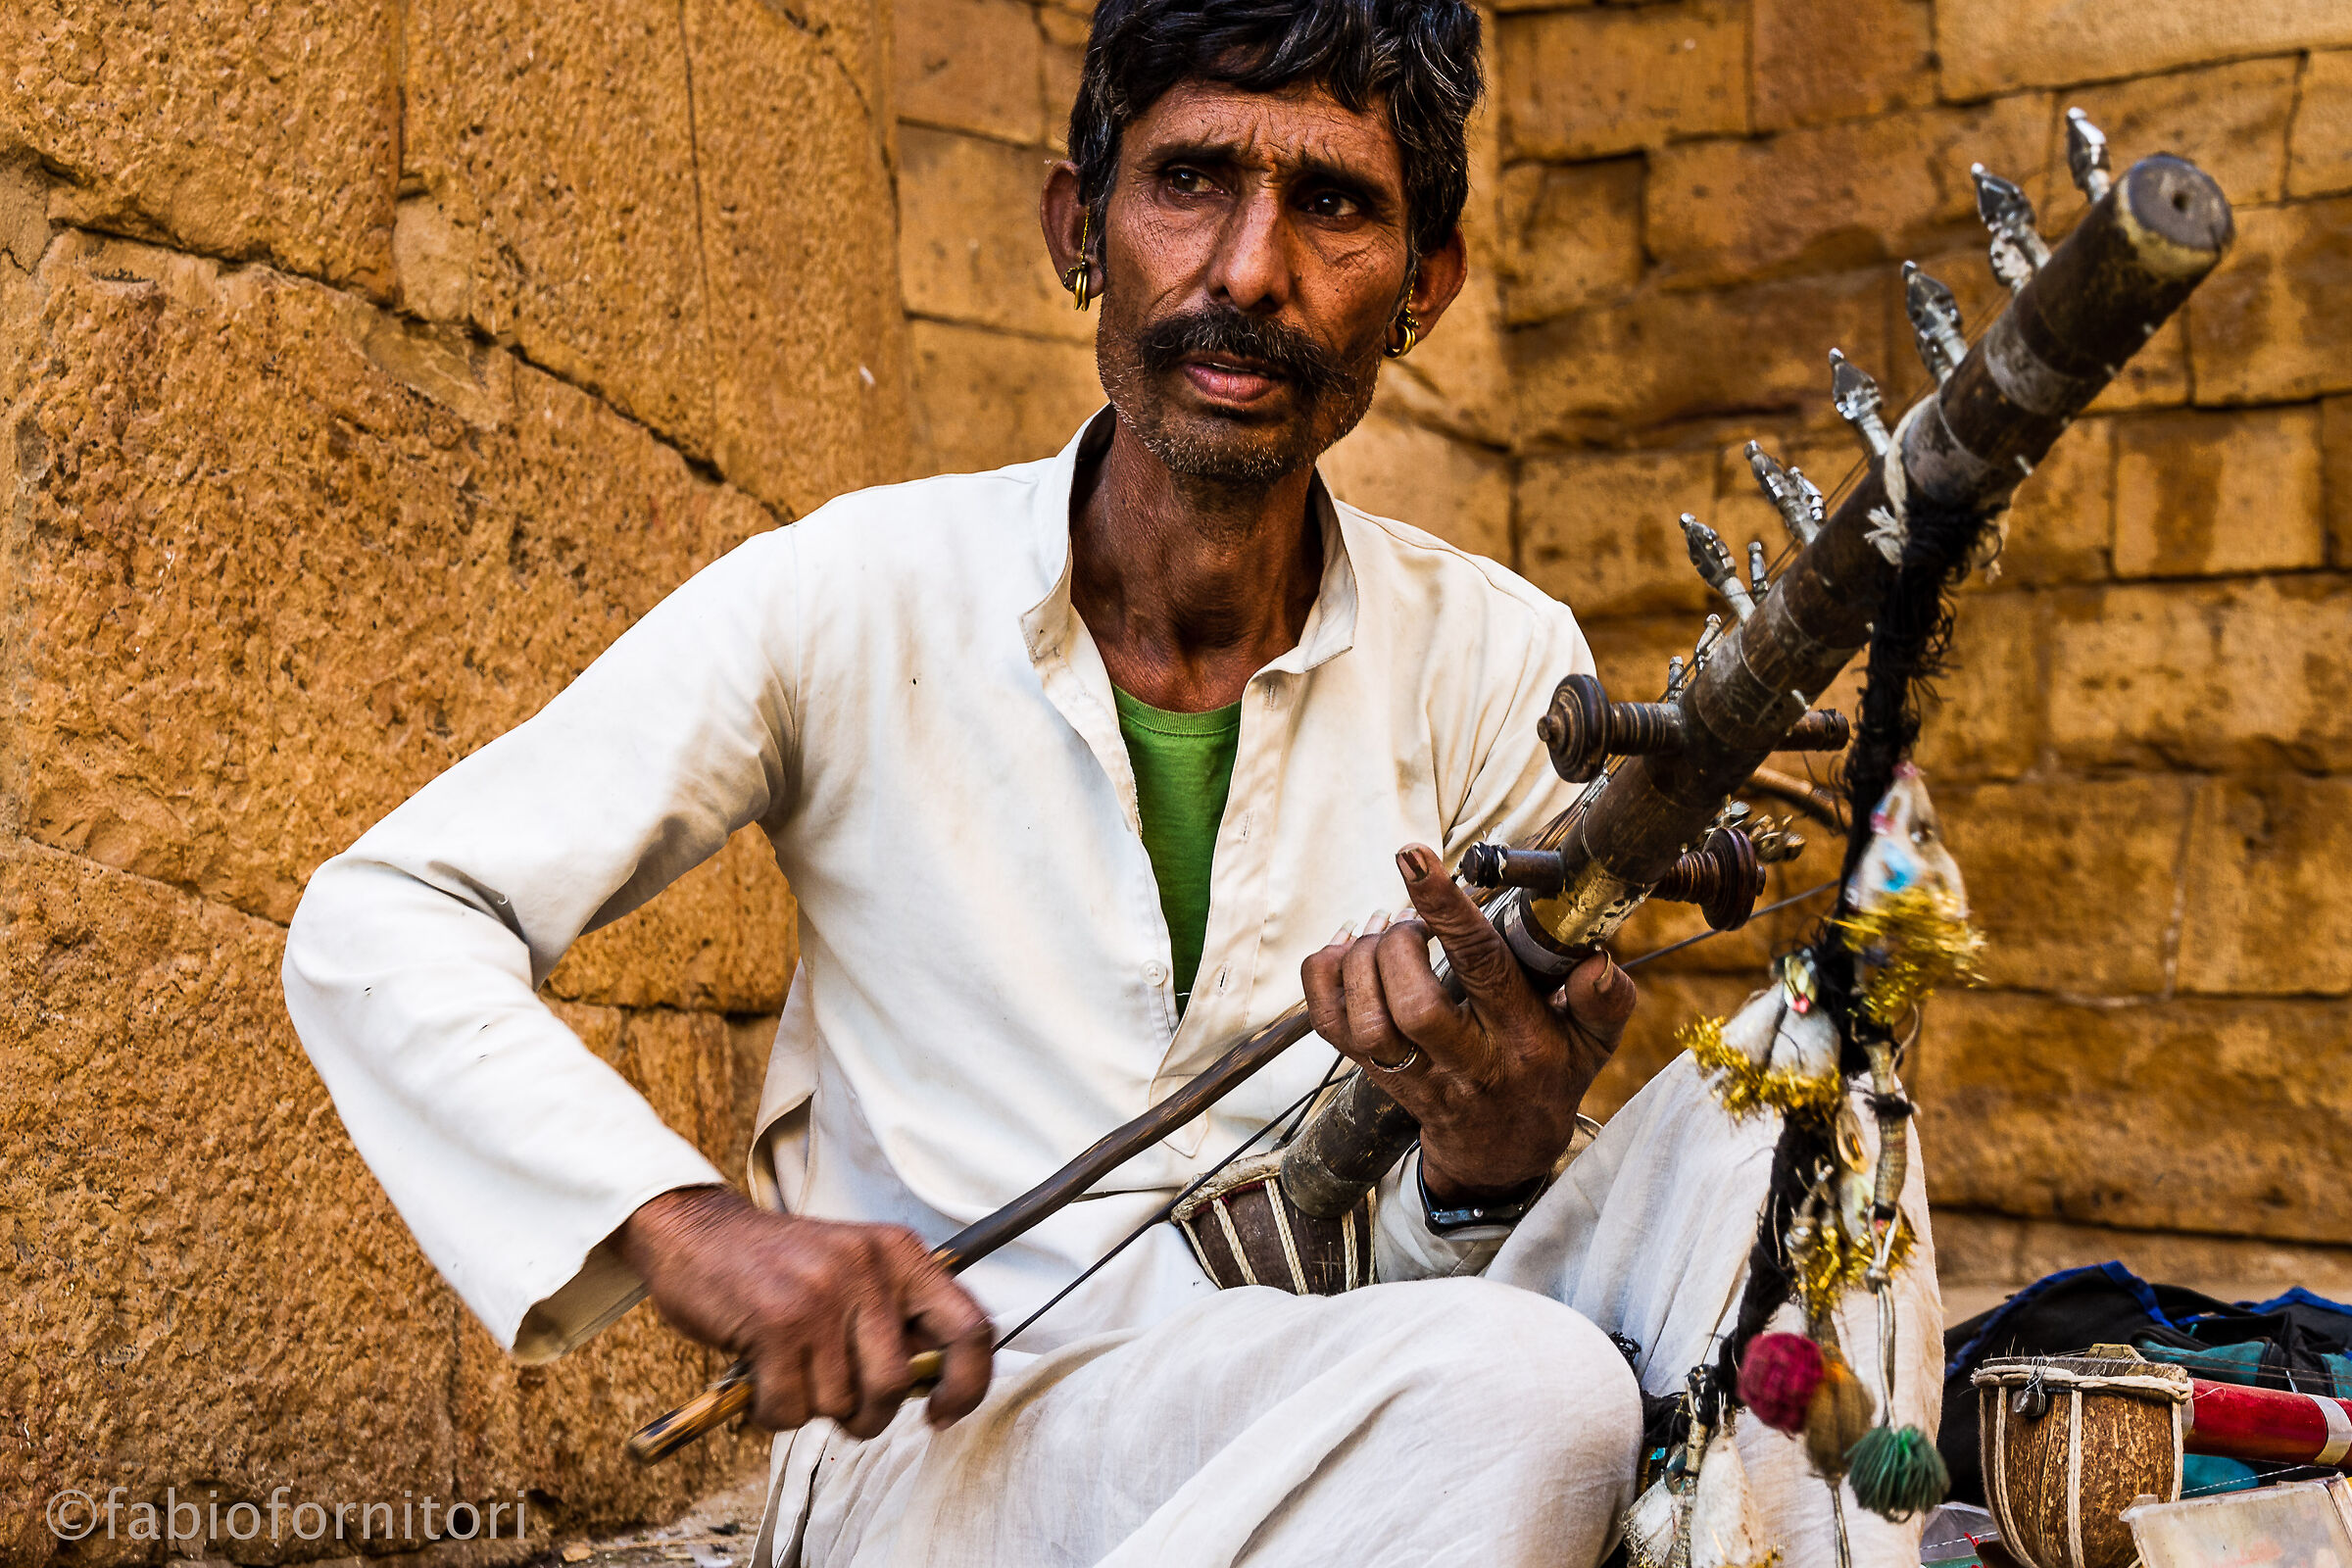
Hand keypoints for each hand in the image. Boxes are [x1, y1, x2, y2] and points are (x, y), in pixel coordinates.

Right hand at [617, 1186, 993, 1437]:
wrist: (698, 1232)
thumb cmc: (779, 1266)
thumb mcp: (855, 1268)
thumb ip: (896, 1317)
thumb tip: (935, 1384)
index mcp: (901, 1255)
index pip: (971, 1328)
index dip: (967, 1385)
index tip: (941, 1413)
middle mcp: (870, 1268)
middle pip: (896, 1383)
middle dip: (865, 1414)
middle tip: (837, 1403)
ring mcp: (823, 1293)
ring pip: (840, 1401)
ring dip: (809, 1407)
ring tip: (788, 1372)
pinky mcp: (776, 1322)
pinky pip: (790, 1408)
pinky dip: (773, 1412)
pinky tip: (761, 1380)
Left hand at [1300, 844, 1637, 1202]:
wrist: (1502, 1153)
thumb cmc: (1549, 1077)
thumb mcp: (1594, 1045)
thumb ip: (1604, 1002)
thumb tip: (1596, 960)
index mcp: (1520, 1041)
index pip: (1482, 969)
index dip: (1446, 910)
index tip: (1416, 859)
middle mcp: (1463, 1062)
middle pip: (1414, 1007)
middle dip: (1399, 945)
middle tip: (1411, 918)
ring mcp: (1413, 1074)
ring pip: (1366, 1024)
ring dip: (1360, 962)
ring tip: (1383, 930)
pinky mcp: (1375, 1074)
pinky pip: (1331, 1028)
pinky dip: (1325, 978)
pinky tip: (1347, 948)